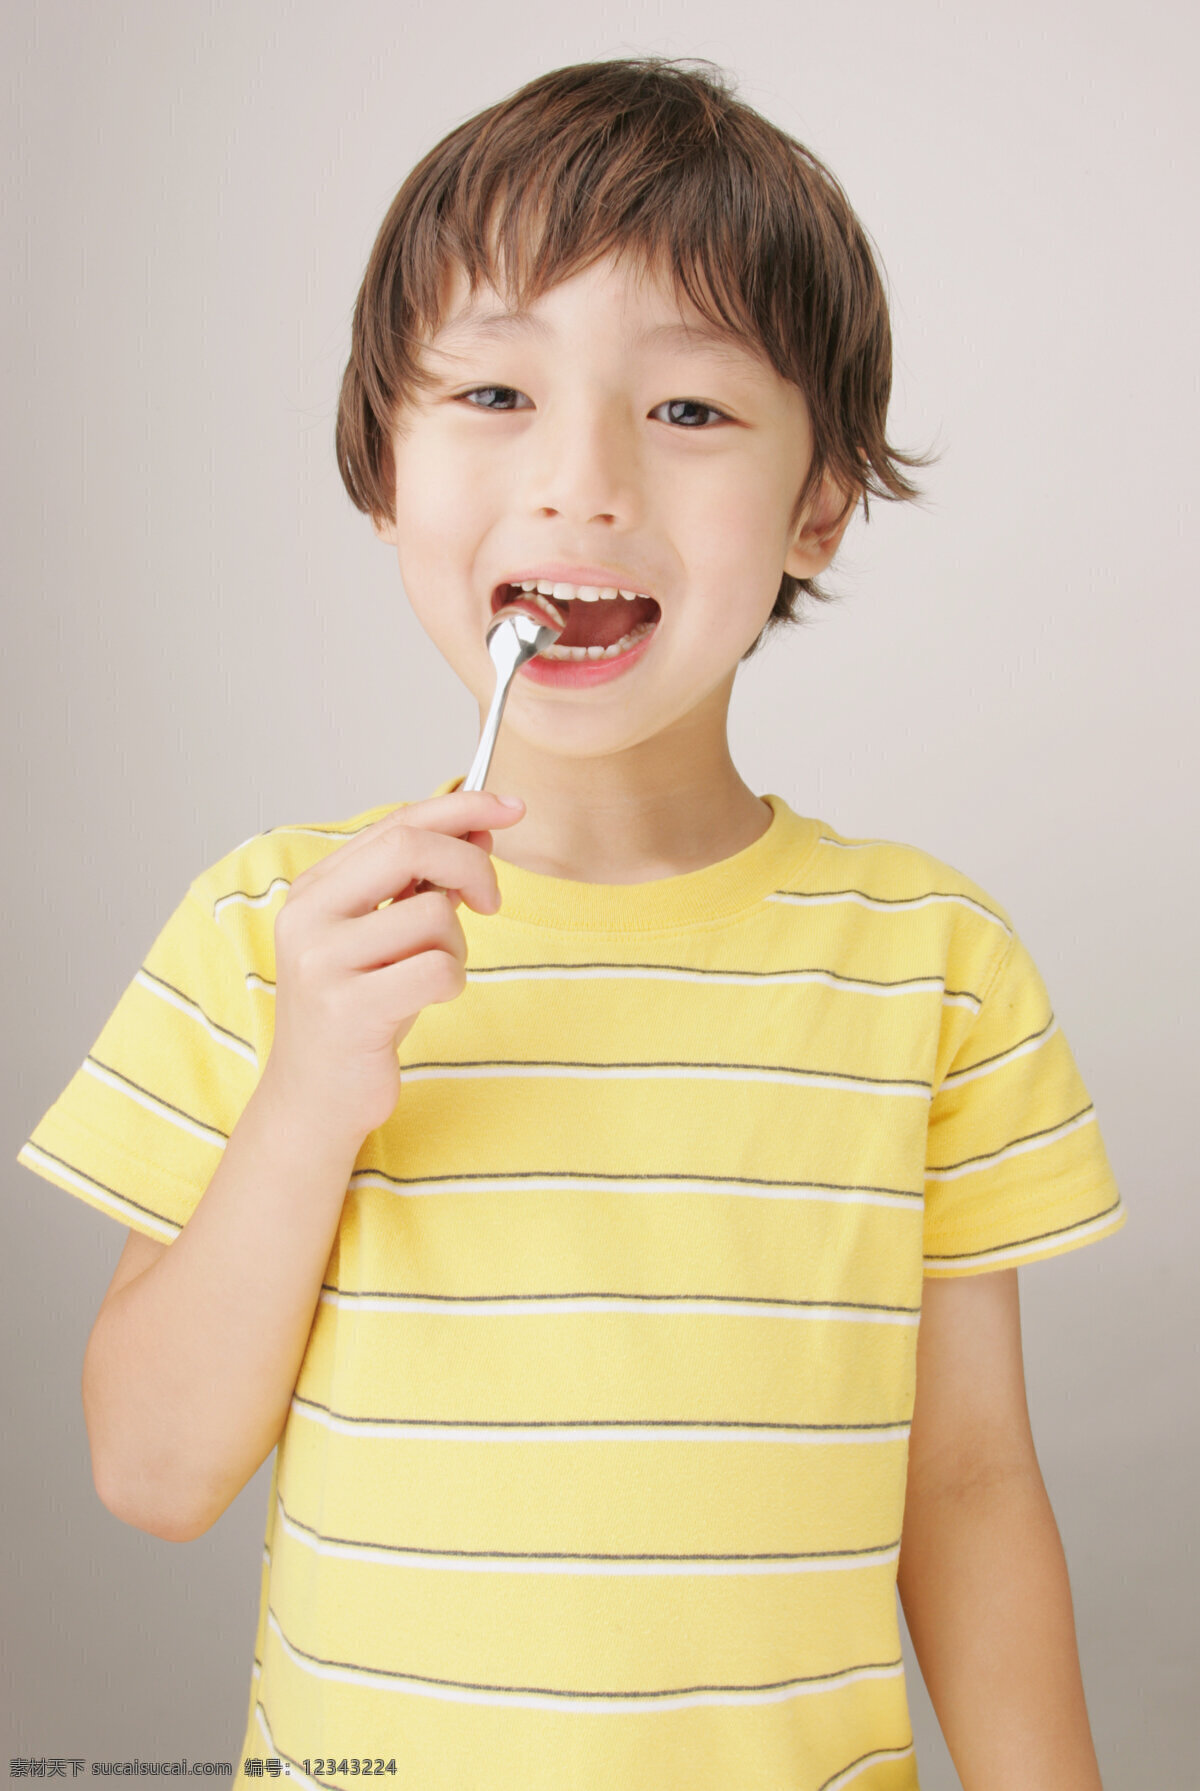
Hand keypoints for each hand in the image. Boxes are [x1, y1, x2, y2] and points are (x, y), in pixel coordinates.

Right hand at [263, 790, 523, 1145]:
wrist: (315, 1097)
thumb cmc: (359, 1009)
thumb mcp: (387, 935)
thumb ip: (424, 881)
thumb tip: (479, 826)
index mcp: (315, 888)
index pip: (396, 823)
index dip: (461, 807)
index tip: (511, 808)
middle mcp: (308, 915)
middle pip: (411, 848)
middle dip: (471, 866)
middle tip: (491, 902)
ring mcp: (323, 962)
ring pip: (433, 916)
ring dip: (455, 945)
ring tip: (429, 973)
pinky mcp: (348, 1010)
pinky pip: (438, 970)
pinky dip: (450, 982)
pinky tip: (425, 1000)